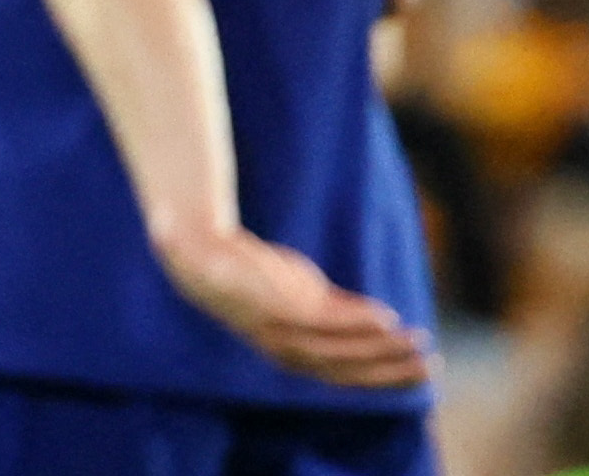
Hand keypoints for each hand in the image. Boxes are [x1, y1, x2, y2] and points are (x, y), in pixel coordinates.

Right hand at [151, 219, 431, 389]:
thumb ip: (178, 235)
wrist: (203, 265)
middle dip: (381, 356)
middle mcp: (285, 340)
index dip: (350, 327)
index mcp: (264, 319)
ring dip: (389, 363)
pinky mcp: (315, 326)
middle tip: (420, 348)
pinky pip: (352, 348)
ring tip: (427, 358)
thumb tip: (160, 225)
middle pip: (339, 357)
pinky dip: (380, 347)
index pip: (312, 330)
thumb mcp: (188, 242)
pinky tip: (409, 344)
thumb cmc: (202, 252)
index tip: (386, 319)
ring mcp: (302, 339)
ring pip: (350, 363)